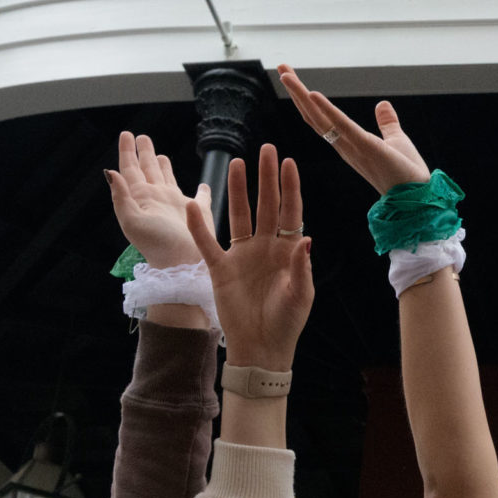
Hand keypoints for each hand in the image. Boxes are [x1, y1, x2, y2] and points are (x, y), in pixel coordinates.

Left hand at [104, 130, 207, 268]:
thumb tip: (110, 171)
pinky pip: (201, 197)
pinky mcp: (198, 212)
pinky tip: (202, 184)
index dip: (127, 151)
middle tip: (142, 137)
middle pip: (148, 169)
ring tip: (161, 155)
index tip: (126, 134)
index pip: (130, 169)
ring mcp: (177, 205)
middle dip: (145, 153)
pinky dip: (202, 190)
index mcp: (141, 198)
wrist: (181, 264)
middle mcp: (157, 198)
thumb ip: (120, 196)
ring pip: (169, 179)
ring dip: (164, 166)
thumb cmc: (156, 245)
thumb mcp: (131, 221)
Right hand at [184, 147, 311, 372]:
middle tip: (266, 149)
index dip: (290, 188)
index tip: (289, 162)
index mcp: (287, 251)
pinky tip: (193, 205)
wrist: (261, 348)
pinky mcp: (221, 268)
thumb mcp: (301, 296)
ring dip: (237, 190)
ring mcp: (242, 255)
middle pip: (265, 206)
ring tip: (235, 163)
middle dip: (266, 178)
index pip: (290, 212)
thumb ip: (301, 267)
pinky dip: (199, 226)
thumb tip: (304, 237)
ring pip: (238, 215)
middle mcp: (265, 247)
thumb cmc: (287, 324)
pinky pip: (207, 243)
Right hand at [279, 65, 431, 193]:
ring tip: (286, 74)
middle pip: (313, 115)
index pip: (320, 118)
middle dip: (296, 91)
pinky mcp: (366, 147)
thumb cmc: (406, 172)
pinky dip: (326, 110)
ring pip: (319, 119)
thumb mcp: (395, 140)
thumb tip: (383, 104)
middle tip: (281, 67)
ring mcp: (352, 147)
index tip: (292, 78)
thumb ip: (386, 123)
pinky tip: (312, 94)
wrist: (418, 197)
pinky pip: (342, 126)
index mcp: (348, 143)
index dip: (304, 99)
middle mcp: (343, 145)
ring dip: (301, 96)